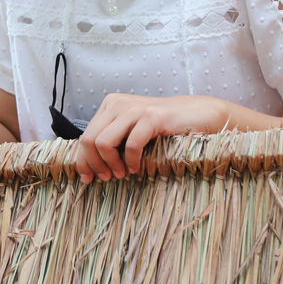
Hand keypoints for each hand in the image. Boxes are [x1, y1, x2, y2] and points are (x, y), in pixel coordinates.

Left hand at [76, 93, 224, 182]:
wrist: (199, 113)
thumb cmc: (165, 128)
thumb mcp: (133, 130)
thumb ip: (113, 139)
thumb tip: (89, 165)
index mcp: (110, 105)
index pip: (85, 136)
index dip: (83, 161)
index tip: (88, 179)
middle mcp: (118, 103)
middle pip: (89, 140)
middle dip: (94, 164)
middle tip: (107, 178)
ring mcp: (135, 109)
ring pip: (103, 142)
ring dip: (111, 164)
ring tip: (122, 174)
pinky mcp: (152, 116)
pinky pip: (131, 144)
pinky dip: (132, 161)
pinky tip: (137, 168)